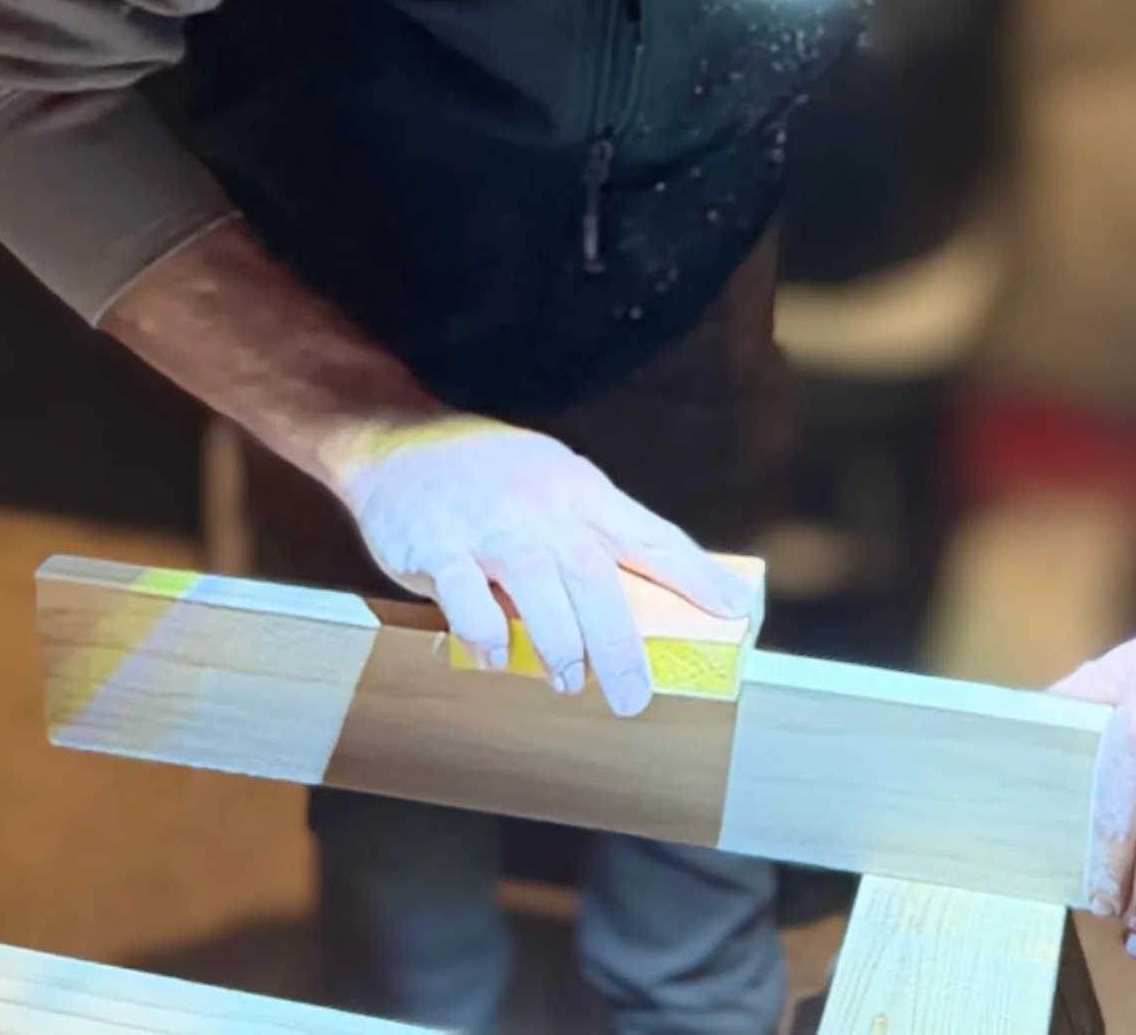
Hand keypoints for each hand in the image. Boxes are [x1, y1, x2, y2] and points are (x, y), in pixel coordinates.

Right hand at [321, 416, 755, 718]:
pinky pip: (467, 595)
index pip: (648, 536)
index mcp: (580, 489)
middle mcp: (541, 503)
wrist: (399, 438)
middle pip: (594, 575)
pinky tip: (496, 657)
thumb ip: (590, 534)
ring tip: (568, 680)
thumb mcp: (553, 481)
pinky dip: (486, 633)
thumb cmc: (490, 473)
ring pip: (537, 585)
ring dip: (557, 643)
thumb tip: (644, 602)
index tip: (736, 611)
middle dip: (620, 643)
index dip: (694, 576)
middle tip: (633, 697)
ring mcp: (488, 521)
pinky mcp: (437, 541)